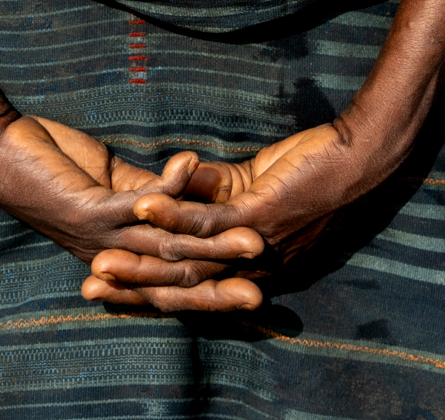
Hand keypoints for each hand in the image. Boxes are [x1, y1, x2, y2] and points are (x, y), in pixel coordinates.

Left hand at [0, 114, 265, 310]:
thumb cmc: (55, 165)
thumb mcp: (111, 182)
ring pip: (165, 245)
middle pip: (180, 271)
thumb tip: (187, 191)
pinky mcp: (87, 209)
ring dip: (210, 237)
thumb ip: (147, 192)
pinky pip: (134, 202)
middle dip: (226, 273)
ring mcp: (102, 237)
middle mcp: (116, 254)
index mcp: (124, 250)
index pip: (180, 273)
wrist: (2, 154)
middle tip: (268, 271)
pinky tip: (190, 163)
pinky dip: (166, 184)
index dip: (220, 282)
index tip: (262, 283)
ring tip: (250, 230)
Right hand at [83, 121, 370, 309]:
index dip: (144, 288)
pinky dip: (172, 213)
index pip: (186, 283)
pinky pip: (209, 219)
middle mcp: (248, 265)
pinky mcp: (260, 216)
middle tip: (90, 287)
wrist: (355, 156)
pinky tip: (142, 205)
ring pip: (187, 256)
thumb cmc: (308, 166)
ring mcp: (253, 244)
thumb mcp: (249, 181)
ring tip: (101, 259)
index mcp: (245, 262)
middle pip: (180, 281)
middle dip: (132, 286)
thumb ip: (213, 190)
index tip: (103, 288)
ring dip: (142, 258)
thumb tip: (176, 185)